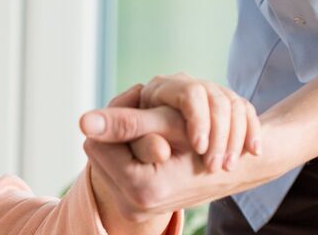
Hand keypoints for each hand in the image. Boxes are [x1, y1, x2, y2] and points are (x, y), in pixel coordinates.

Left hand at [79, 86, 285, 229]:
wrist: (234, 168)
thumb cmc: (206, 137)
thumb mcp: (167, 125)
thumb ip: (125, 123)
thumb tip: (83, 122)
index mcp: (141, 188)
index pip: (96, 144)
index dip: (113, 120)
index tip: (136, 106)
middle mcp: (134, 207)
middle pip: (97, 155)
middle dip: (115, 135)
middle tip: (143, 121)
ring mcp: (134, 211)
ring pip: (104, 163)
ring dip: (120, 145)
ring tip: (147, 134)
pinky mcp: (135, 209)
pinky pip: (115, 174)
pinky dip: (127, 158)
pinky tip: (147, 147)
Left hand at [139, 73, 259, 171]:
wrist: (158, 144)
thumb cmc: (140, 144)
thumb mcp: (137, 142)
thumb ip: (142, 143)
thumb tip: (160, 151)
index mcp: (162, 88)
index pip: (191, 93)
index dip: (199, 120)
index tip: (199, 148)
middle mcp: (188, 84)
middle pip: (216, 99)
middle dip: (219, 134)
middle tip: (214, 166)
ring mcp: (209, 91)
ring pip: (234, 105)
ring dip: (235, 138)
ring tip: (228, 167)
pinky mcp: (225, 103)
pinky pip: (247, 111)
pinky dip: (252, 132)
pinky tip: (254, 152)